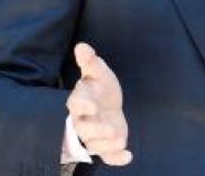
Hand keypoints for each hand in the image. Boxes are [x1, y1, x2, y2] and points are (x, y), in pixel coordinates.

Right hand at [65, 43, 131, 165]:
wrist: (106, 104)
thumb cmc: (99, 87)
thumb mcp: (98, 72)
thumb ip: (90, 62)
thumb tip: (82, 46)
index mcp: (80, 101)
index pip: (76, 105)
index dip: (83, 105)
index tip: (92, 105)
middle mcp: (83, 121)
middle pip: (84, 129)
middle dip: (96, 130)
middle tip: (112, 129)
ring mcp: (94, 134)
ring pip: (95, 144)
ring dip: (107, 144)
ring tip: (122, 140)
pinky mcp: (105, 145)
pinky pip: (107, 155)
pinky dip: (116, 158)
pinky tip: (128, 156)